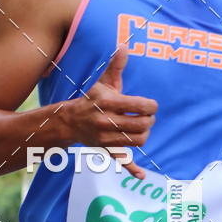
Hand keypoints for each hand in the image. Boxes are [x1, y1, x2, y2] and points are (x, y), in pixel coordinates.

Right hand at [62, 46, 156, 178]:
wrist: (70, 121)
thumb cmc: (92, 100)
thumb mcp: (103, 83)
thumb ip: (116, 66)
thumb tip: (125, 45)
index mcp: (109, 103)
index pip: (141, 106)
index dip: (151, 106)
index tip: (150, 106)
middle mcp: (107, 122)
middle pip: (142, 125)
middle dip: (150, 120)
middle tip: (148, 117)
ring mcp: (106, 138)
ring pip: (137, 141)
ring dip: (145, 135)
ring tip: (142, 128)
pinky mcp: (106, 150)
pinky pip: (120, 161)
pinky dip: (132, 169)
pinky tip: (141, 176)